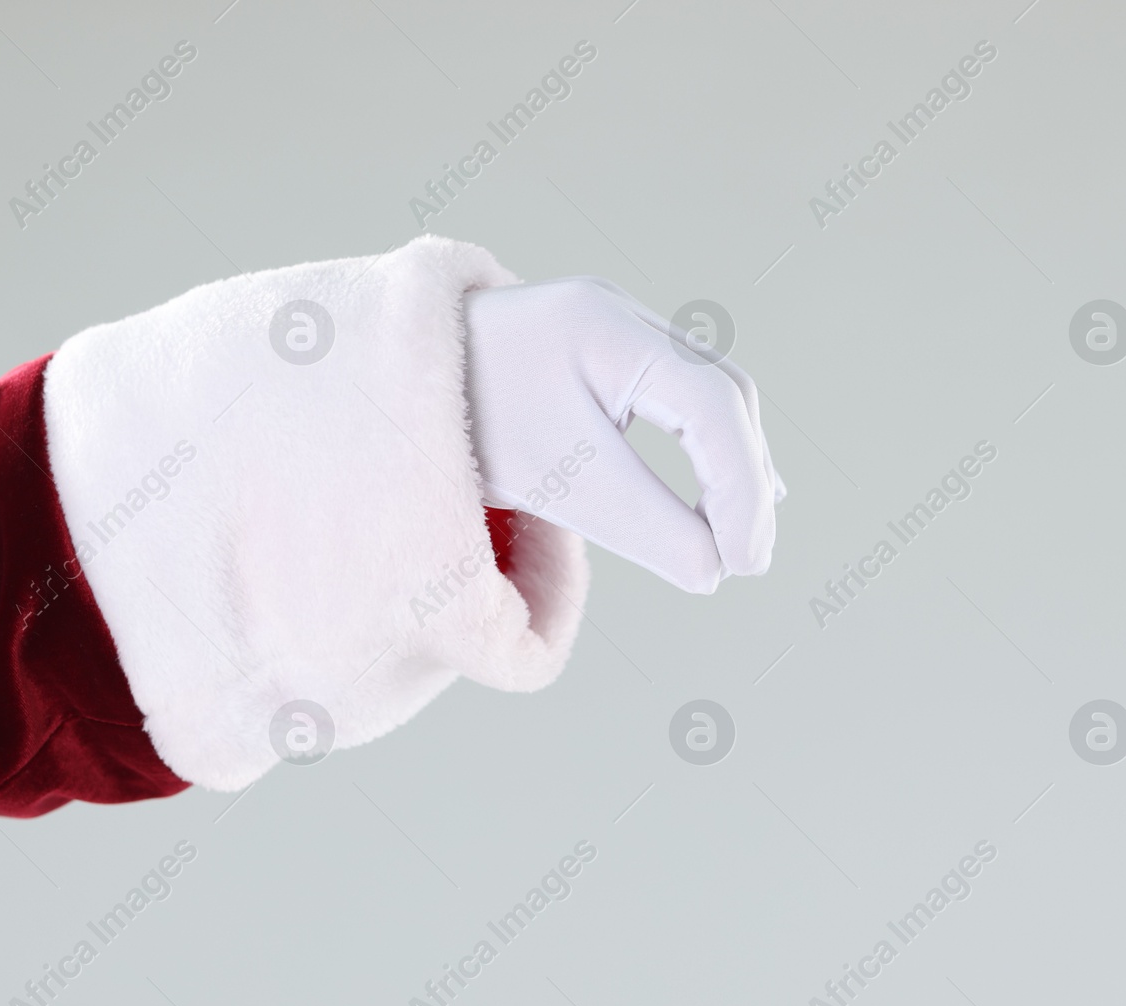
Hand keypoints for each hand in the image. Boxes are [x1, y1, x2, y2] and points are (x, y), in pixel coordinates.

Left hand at [463, 277, 785, 593]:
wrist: (378, 382)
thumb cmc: (458, 423)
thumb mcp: (552, 479)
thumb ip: (641, 523)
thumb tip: (712, 571)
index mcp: (605, 327)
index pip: (712, 405)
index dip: (741, 488)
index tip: (743, 565)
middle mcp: (617, 313)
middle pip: (721, 393)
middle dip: (744, 479)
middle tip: (747, 561)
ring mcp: (609, 327)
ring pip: (705, 395)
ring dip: (730, 466)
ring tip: (742, 538)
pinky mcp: (596, 354)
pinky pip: (675, 398)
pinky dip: (702, 450)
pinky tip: (717, 498)